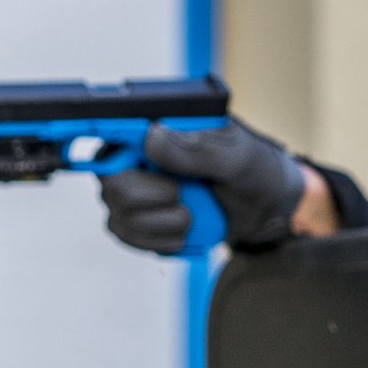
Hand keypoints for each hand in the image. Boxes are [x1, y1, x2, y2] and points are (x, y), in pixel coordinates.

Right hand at [99, 119, 329, 253]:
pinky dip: (160, 240)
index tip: (109, 164)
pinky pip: (128, 236)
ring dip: (164, 224)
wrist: (264, 210)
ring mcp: (129, 190)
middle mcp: (132, 156)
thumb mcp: (237, 155)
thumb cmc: (254, 170)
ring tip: (192, 215)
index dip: (102, 148)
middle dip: (156, 201)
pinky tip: (183, 231)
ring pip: (120, 217)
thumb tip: (151, 136)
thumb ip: (198, 147)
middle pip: (113, 186)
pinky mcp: (132, 220)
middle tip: (184, 196)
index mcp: (154, 127)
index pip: (112, 133)